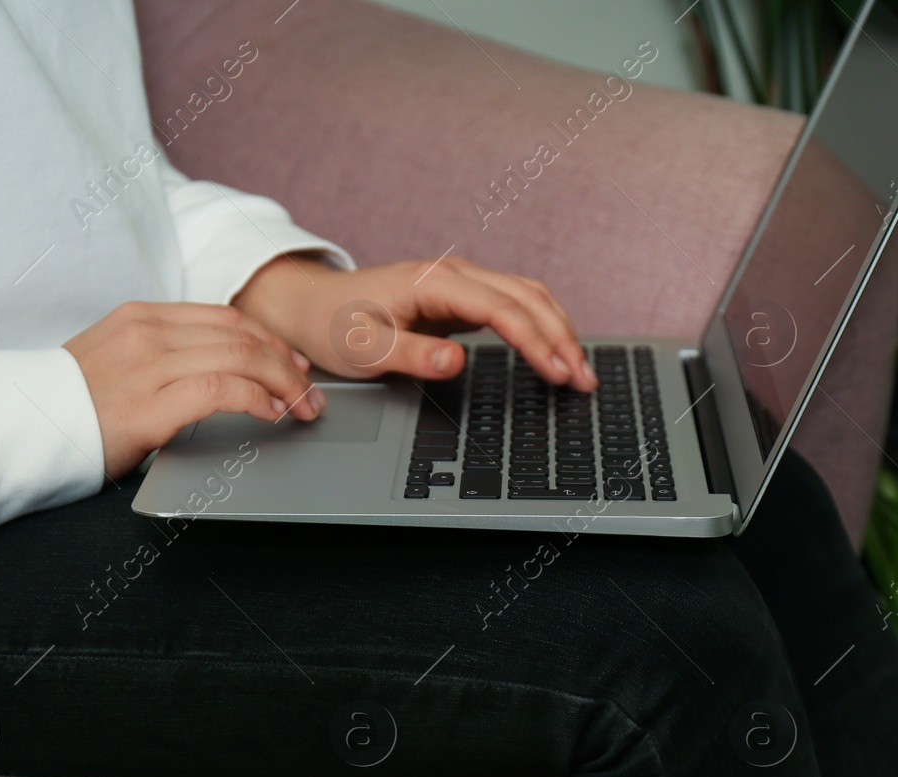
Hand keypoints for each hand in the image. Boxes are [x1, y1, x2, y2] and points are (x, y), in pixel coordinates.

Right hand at [65, 301, 321, 478]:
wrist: (17, 428)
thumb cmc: (68, 406)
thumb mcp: (115, 361)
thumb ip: (160, 355)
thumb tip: (213, 368)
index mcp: (142, 317)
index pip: (226, 317)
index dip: (270, 340)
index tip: (293, 362)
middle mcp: (148, 334)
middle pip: (242, 335)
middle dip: (287, 363)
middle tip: (311, 390)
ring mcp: (148, 366)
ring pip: (241, 358)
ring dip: (284, 384)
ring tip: (303, 407)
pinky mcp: (150, 405)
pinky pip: (222, 391)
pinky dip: (258, 399)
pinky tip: (272, 414)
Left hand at [232, 253, 597, 391]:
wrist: (312, 306)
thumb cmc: (334, 326)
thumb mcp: (364, 349)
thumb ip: (412, 356)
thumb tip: (456, 361)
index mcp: (435, 282)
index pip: (502, 309)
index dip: (536, 341)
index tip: (558, 372)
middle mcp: (455, 274)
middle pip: (528, 297)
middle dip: (562, 338)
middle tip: (585, 380)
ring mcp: (462, 284)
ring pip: (529, 297)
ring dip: (559, 330)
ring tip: (581, 372)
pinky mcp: (463, 299)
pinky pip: (516, 306)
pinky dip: (543, 327)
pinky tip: (556, 353)